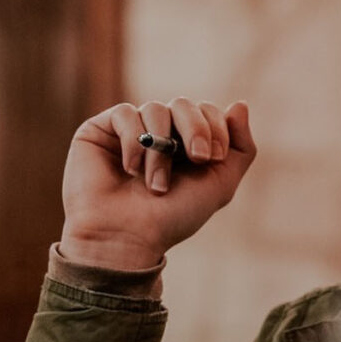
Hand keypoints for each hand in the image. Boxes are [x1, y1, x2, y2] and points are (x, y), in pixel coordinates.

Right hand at [59, 98, 256, 269]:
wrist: (126, 237)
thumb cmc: (173, 217)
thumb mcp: (221, 185)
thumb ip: (240, 147)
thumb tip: (240, 104)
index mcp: (187, 142)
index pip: (206, 111)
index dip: (215, 127)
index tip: (212, 159)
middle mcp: (159, 133)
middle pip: (184, 104)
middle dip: (196, 129)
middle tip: (197, 159)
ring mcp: (130, 130)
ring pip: (155, 109)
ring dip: (161, 150)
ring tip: (156, 185)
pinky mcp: (100, 129)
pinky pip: (124, 113)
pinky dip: (133, 142)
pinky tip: (130, 170)